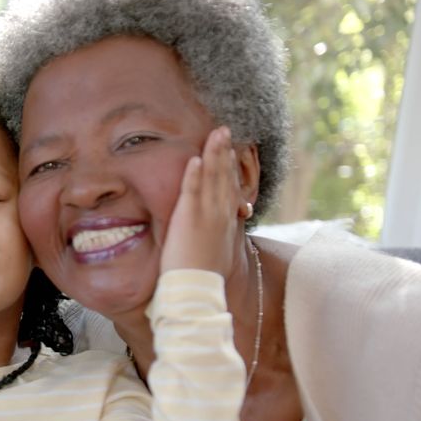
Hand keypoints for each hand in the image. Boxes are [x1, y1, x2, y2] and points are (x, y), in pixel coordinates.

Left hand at [160, 127, 244, 274]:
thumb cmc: (202, 277)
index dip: (230, 168)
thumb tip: (219, 232)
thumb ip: (218, 236)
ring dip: (214, 154)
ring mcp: (206, 215)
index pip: (229, 188)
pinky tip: (195, 158)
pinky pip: (192, 191)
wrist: (197, 290)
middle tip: (225, 130)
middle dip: (224, 152)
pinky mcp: (189, 219)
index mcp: (226, 222)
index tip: (230, 151)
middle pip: (224, 177)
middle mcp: (220, 215)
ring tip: (216, 133)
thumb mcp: (216, 252)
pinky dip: (194, 174)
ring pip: (212, 178)